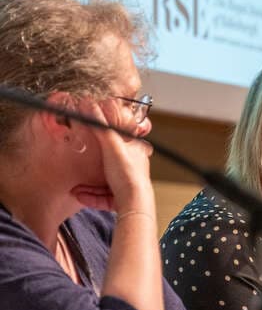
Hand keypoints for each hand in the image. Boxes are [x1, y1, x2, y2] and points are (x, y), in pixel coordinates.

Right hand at [70, 98, 153, 212]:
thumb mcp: (111, 146)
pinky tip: (79, 195)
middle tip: (79, 167)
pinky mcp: (122, 200)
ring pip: (104, 182)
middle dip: (91, 168)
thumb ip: (100, 127)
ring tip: (76, 187)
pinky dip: (91, 196)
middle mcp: (134, 168)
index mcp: (137, 151)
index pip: (121, 141)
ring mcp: (129, 184)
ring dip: (87, 185)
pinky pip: (104, 197)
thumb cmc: (128, 175)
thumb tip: (89, 105)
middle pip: (109, 164)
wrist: (134, 204)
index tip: (91, 140)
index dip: (106, 140)